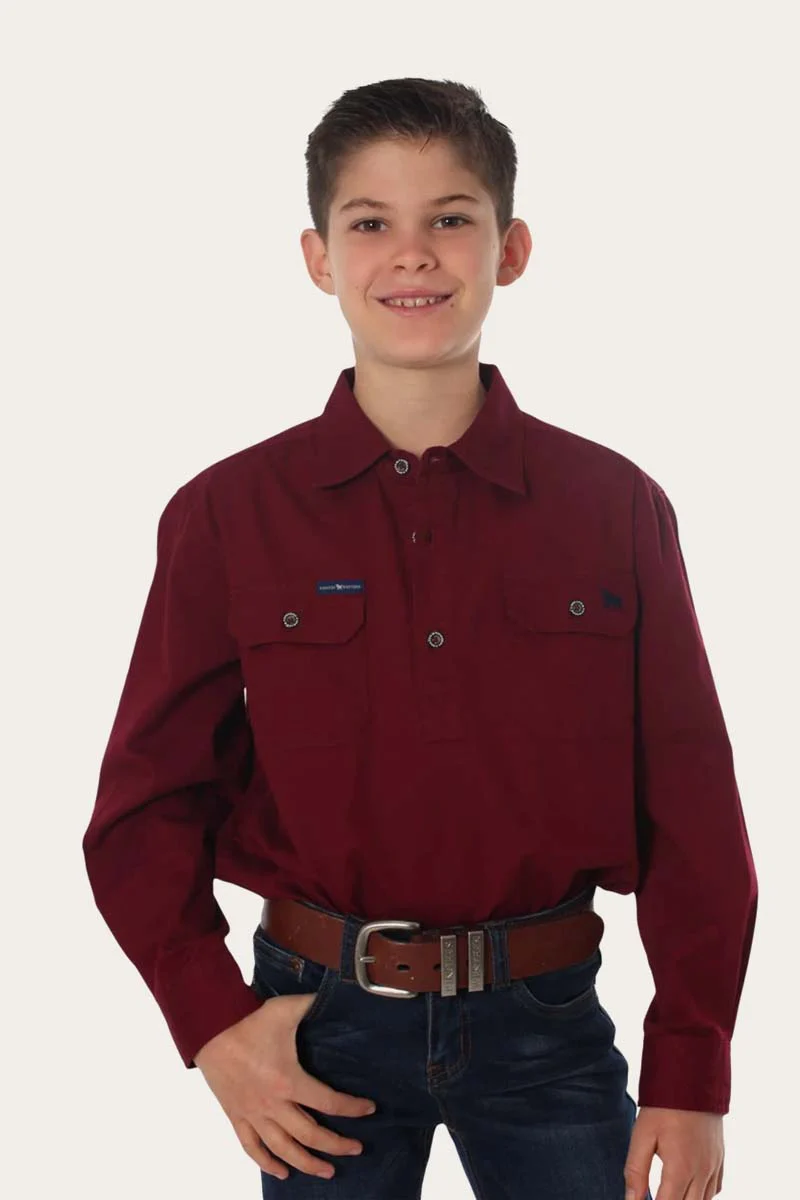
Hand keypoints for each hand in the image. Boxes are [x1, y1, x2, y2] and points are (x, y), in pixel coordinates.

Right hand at [194, 992, 376, 1180]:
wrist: (211, 1029)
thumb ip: (314, 1003)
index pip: (329, 1103)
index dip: (352, 1108)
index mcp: (288, 1081)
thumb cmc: (250, 1020)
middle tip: (355, 1150)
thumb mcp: (287, 1009)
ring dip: (306, 1164)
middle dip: (336, 1145)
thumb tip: (340, 993)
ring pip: (283, 1149)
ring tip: (326, 1172)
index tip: (369, 1109)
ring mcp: (253, 1113)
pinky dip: (266, 1163)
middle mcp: (272, 1104)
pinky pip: (251, 1148)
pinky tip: (281, 1172)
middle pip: (310, 1135)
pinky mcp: (236, 1116)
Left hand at [623, 1106, 724, 1199]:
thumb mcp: (642, 1135)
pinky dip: (702, 1195)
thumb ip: (636, 1171)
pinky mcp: (720, 1158)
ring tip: (669, 1192)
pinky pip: (715, 1189)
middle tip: (657, 1193)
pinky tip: (688, 1188)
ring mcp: (714, 1166)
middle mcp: (702, 1172)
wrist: (693, 1079)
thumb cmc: (664, 1106)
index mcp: (681, 1169)